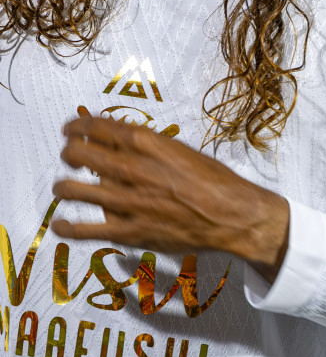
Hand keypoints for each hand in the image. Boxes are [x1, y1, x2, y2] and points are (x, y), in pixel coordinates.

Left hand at [52, 112, 290, 282]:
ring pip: (72, 189)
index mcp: (149, 144)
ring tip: (64, 187)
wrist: (234, 215)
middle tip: (71, 157)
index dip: (77, 125)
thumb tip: (116, 142)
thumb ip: (149, 147)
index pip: (97, 126)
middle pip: (77, 153)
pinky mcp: (128, 230)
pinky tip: (61, 223)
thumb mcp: (183, 152)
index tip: (72, 129)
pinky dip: (65, 226)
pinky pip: (82, 230)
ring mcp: (127, 201)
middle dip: (68, 152)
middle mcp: (132, 169)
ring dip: (62, 186)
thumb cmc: (214, 181)